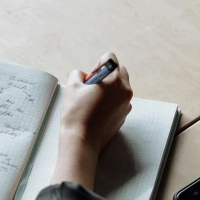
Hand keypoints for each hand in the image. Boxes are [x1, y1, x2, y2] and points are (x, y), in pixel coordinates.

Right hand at [52, 53, 132, 188]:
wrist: (82, 141)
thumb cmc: (76, 113)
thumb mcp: (72, 86)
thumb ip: (79, 73)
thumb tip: (85, 76)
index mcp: (114, 79)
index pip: (110, 58)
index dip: (97, 65)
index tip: (90, 78)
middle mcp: (125, 90)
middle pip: (120, 71)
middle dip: (107, 75)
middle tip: (92, 87)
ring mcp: (126, 104)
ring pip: (121, 87)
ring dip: (110, 88)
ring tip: (94, 101)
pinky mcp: (124, 116)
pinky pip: (120, 101)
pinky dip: (112, 101)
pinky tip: (98, 111)